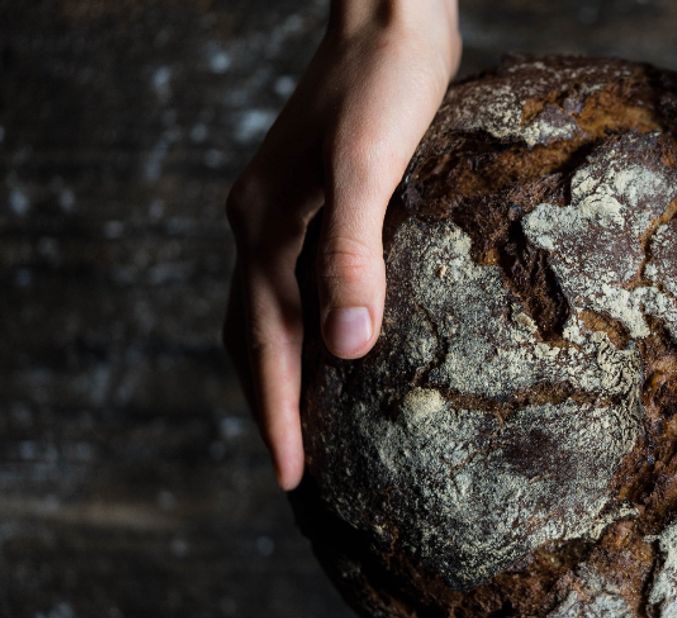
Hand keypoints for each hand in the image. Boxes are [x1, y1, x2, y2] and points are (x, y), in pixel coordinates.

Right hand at [223, 0, 460, 489]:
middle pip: (253, 336)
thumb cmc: (386, 85)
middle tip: (295, 470)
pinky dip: (306, 327)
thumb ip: (352, 253)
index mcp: (265, 229)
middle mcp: (260, 225)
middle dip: (270, 406)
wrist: (390, 15)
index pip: (265, 344)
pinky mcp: (313, 199)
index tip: (292, 479)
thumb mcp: (370, 169)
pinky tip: (339, 341)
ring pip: (270, 312)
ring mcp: (282, 211)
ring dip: (282, 372)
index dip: (277, 415)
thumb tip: (345, 349)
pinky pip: (295, 282)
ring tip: (306, 424)